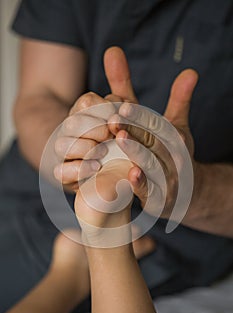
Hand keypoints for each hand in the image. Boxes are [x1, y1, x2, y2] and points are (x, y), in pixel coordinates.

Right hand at [54, 47, 136, 190]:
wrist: (107, 167)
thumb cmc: (116, 134)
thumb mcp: (122, 109)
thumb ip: (119, 82)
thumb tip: (114, 49)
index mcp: (83, 111)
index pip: (87, 102)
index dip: (103, 107)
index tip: (120, 114)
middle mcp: (71, 128)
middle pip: (74, 121)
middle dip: (94, 127)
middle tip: (112, 133)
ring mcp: (65, 151)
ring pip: (63, 143)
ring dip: (85, 147)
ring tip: (104, 152)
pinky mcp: (64, 174)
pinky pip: (61, 171)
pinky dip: (78, 168)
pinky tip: (96, 167)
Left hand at [108, 69, 198, 219]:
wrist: (186, 190)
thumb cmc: (172, 153)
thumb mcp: (173, 127)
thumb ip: (176, 99)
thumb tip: (191, 71)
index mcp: (175, 137)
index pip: (156, 124)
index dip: (140, 114)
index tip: (122, 104)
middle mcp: (174, 156)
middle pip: (152, 140)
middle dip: (134, 129)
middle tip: (114, 119)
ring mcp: (168, 178)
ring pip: (151, 163)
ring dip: (137, 151)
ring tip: (120, 138)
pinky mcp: (161, 198)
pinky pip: (151, 191)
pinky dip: (141, 184)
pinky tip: (131, 174)